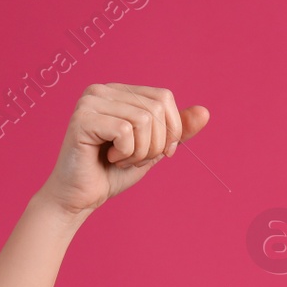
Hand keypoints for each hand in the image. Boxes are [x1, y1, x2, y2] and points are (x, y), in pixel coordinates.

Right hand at [37, 83, 210, 216]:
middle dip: (155, 144)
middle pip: (156, 109)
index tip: (159, 152)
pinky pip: (126, 132)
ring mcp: (90, 101)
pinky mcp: (83, 118)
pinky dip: (126, 154)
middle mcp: (102, 90)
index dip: (171, 129)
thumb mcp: (154, 149)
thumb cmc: (113, 173)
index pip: (165, 97)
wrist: (80, 197)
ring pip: (143, 120)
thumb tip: (205, 112)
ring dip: (141, 152)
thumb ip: (177, 131)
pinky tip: (108, 158)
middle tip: (134, 159)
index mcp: (119, 92)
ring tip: (121, 159)